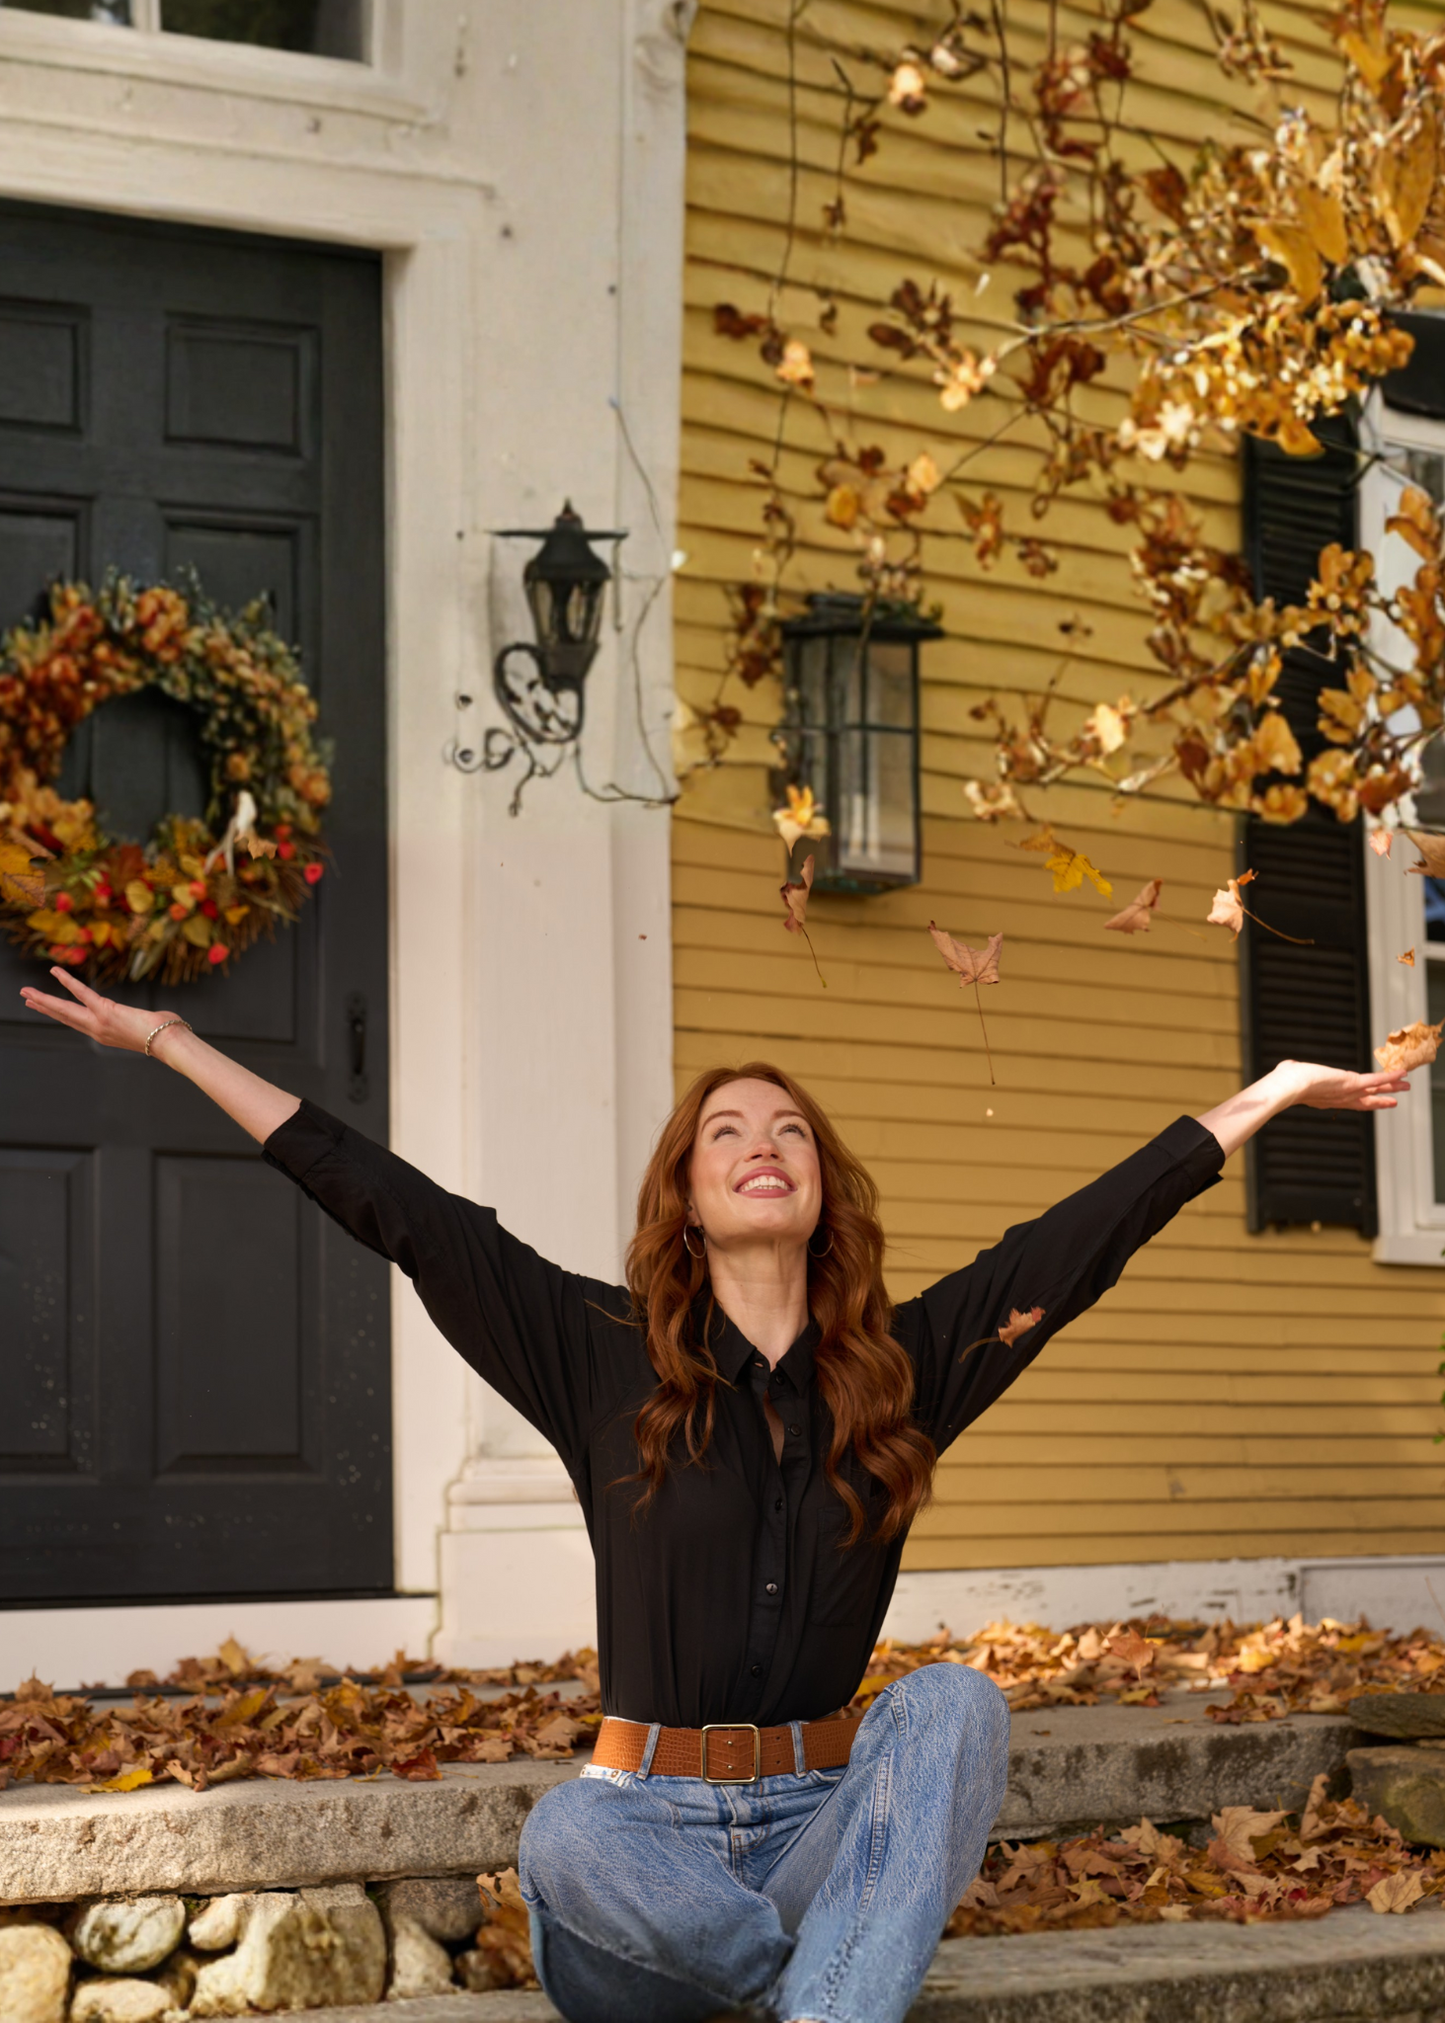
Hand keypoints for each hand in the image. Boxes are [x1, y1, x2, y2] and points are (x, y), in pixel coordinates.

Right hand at [19, 967, 183, 1055]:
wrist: (169, 1043)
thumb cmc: (165, 1036)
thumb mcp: (149, 1028)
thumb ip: (146, 1022)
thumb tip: (162, 1020)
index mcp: (105, 1034)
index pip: (76, 1022)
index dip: (59, 1014)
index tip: (45, 1009)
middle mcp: (97, 1031)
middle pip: (63, 1016)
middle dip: (43, 1007)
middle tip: (26, 998)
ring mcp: (98, 1022)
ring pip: (64, 1008)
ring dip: (43, 999)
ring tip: (26, 992)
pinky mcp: (105, 1011)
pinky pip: (82, 993)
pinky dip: (67, 981)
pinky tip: (55, 971)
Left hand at [1276, 1059, 1410, 1112]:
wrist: (1289, 1086)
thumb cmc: (1284, 1082)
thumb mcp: (1291, 1074)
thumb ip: (1293, 1070)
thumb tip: (1289, 1065)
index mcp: (1327, 1099)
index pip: (1348, 1101)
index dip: (1362, 1101)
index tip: (1371, 1101)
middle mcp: (1340, 1099)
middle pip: (1366, 1101)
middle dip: (1380, 1100)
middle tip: (1394, 1102)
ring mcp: (1348, 1092)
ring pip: (1375, 1091)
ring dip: (1392, 1087)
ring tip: (1406, 1086)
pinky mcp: (1353, 1083)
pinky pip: (1375, 1080)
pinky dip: (1389, 1076)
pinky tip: (1402, 1073)